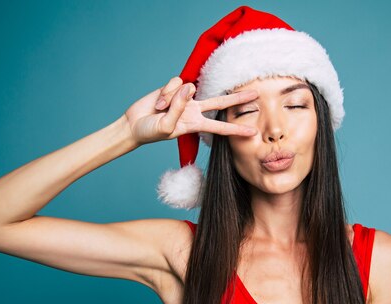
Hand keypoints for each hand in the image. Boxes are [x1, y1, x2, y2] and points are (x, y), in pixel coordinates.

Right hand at [123, 76, 258, 144]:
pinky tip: (157, 103)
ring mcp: (185, 98)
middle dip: (238, 99)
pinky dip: (165, 92)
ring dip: (172, 99)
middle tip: (256, 94)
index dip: (236, 130)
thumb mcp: (166, 127)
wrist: (133, 124)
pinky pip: (176, 83)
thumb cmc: (150, 132)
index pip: (220, 128)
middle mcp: (194, 110)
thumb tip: (189, 87)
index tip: (253, 133)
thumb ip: (178, 108)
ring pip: (189, 89)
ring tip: (160, 110)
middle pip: (220, 103)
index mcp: (195, 124)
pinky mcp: (174, 87)